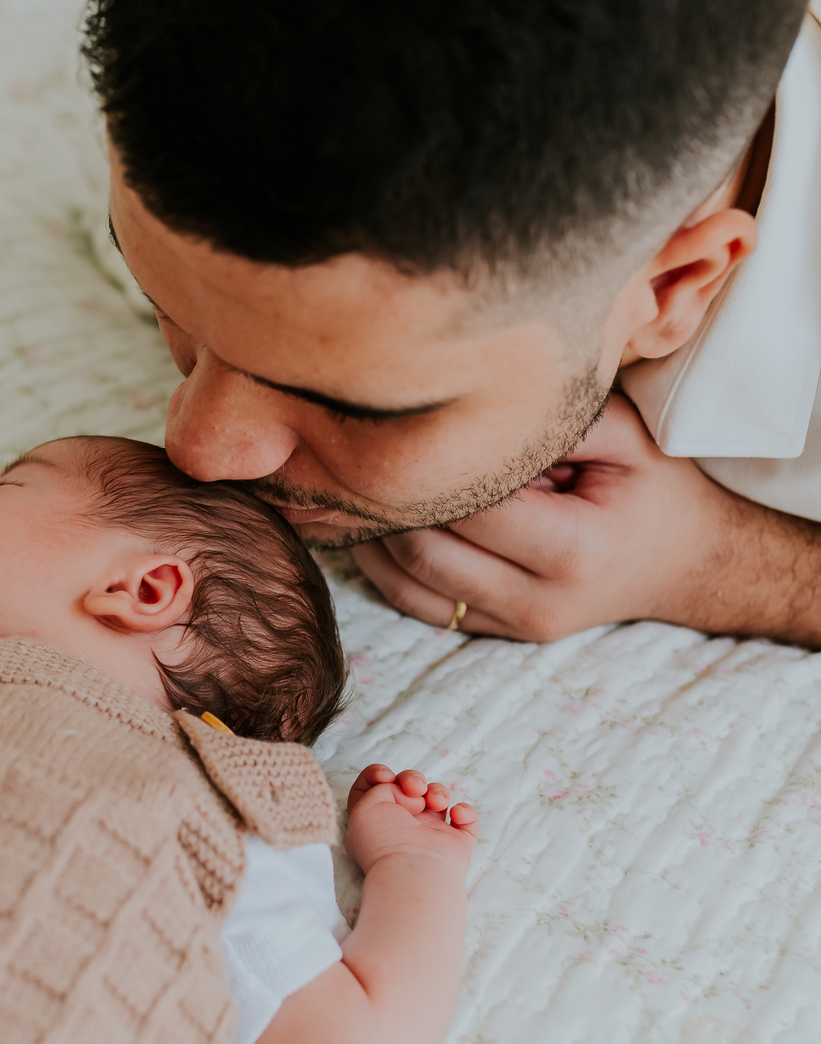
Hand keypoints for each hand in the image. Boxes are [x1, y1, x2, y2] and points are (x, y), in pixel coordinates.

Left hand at [346, 764, 477, 875]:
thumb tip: (407, 793)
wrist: (414, 871)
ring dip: (438, 791)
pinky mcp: (455, 843)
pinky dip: (465, 812)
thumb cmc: (384, 841)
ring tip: (434, 803)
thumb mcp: (364, 806)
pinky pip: (466, 819)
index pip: (374, 789)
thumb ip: (380, 787)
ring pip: (438, 798)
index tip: (386, 776)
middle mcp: (402, 825)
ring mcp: (430, 834)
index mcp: (376, 820)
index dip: (378, 775)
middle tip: (414, 789)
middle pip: (409, 787)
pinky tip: (456, 816)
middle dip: (412, 778)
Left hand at [352, 393, 820, 643]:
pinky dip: (384, 566)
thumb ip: (557, 423)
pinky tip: (371, 522)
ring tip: (353, 483)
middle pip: (424, 552)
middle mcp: (539, 600)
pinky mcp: (499, 633)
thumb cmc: (656, 490)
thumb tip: (477, 410)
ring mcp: (516, 626)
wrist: (690, 563)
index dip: (429, 467)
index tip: (404, 423)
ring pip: (408, 585)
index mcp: (574, 549)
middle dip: (387, 502)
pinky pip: (418, 606)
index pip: (469, 507)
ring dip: (372, 537)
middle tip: (357, 450)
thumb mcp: (626, 437)